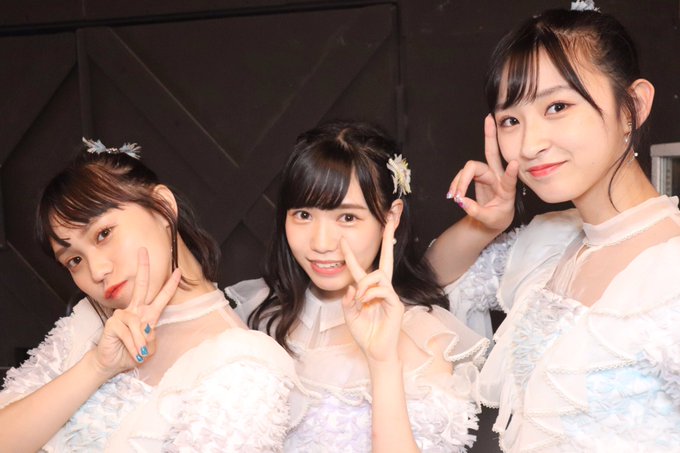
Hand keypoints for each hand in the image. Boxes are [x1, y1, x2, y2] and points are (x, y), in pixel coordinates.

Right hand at [93, 248, 180, 376]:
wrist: (112, 363)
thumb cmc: (131, 353)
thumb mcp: (148, 347)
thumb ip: (151, 337)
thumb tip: (147, 327)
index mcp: (147, 314)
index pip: (160, 296)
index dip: (169, 284)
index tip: (178, 271)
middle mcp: (135, 310)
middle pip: (141, 286)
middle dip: (143, 268)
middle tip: (144, 250)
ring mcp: (123, 314)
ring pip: (139, 324)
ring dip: (141, 342)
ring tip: (140, 353)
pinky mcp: (113, 322)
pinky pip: (129, 332)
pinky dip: (133, 344)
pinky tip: (133, 352)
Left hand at [341, 214, 403, 362]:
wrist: (376, 351)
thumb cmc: (364, 333)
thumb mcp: (349, 315)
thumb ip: (348, 300)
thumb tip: (353, 287)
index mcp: (368, 290)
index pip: (360, 268)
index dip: (350, 255)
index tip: (341, 240)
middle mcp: (380, 288)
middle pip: (385, 259)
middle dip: (388, 238)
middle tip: (390, 218)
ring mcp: (390, 295)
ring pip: (378, 275)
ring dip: (365, 285)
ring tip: (360, 300)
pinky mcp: (395, 303)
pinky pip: (383, 289)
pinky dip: (371, 294)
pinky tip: (367, 304)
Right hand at [448, 115, 517, 231]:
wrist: (494, 219)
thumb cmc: (497, 218)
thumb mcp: (490, 220)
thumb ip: (476, 211)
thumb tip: (461, 201)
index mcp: (507, 190)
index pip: (509, 180)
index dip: (511, 173)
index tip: (515, 164)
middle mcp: (497, 177)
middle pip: (492, 154)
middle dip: (489, 136)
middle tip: (488, 119)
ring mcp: (486, 175)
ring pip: (470, 168)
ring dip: (459, 181)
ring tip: (454, 196)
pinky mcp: (477, 176)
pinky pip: (462, 175)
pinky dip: (456, 184)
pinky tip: (453, 194)